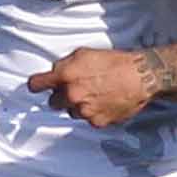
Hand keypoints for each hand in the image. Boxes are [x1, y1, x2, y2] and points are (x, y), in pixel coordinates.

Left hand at [30, 48, 153, 128]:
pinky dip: (93, 113)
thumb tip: (54, 72)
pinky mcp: (96, 122)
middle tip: (76, 89)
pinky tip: (104, 102)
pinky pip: (88, 120)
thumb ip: (65, 64)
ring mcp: (83, 111)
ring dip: (78, 106)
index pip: (36, 85)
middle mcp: (71, 95)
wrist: (140, 77)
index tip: (38, 86)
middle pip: (53, 102)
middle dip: (61, 96)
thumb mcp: (85, 53)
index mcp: (65, 76)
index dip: (37, 85)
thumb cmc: (114, 62)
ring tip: (95, 94)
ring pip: (71, 112)